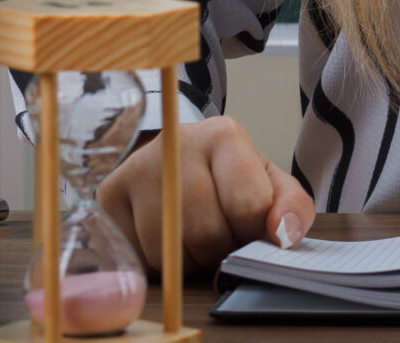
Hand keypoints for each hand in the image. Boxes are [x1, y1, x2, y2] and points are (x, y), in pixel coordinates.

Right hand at [98, 116, 314, 278]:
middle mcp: (174, 144)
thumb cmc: (228, 180)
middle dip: (219, 249)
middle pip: (205, 233)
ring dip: (188, 261)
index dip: (254, 232)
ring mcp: (134, 169)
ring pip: (169, 252)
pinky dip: (157, 264)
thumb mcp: (269, 187)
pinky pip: (138, 258)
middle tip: (220, 235)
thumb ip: (292, 208)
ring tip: (193, 237)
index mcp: (223, 135)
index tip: (251, 228)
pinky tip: (165, 240)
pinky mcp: (107, 198)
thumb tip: (283, 235)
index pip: (247, 206)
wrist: (176, 163)